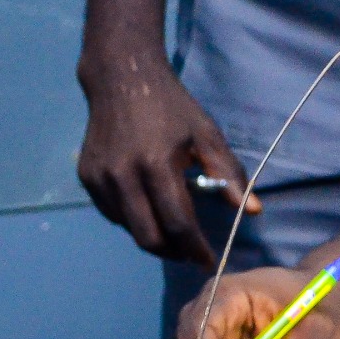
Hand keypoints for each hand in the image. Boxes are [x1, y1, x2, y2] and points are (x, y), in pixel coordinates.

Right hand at [75, 51, 256, 265]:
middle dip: (173, 253)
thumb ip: (229, 174)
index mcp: (156, 164)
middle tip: (190, 253)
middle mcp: (123, 175)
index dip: (195, 249)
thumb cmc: (171, 107)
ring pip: (130, 230)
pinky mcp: (86, 177)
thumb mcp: (206, 134)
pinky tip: (148, 208)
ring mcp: (100, 178)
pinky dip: (133, 221)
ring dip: (154, 238)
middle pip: (149, 238)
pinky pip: (113, 215)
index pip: (178, 223)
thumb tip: (252, 211)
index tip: (210, 261)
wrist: (121, 77)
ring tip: (173, 230)